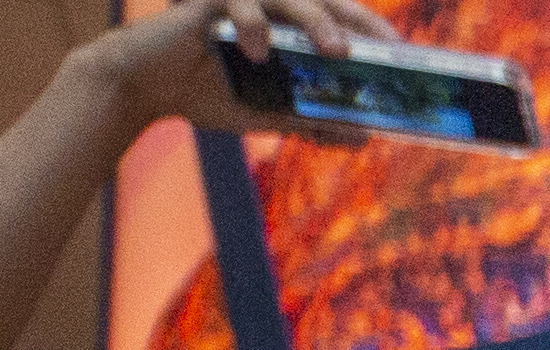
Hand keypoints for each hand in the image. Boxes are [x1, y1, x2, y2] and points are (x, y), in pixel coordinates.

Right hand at [106, 0, 408, 136]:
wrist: (142, 90)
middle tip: (389, 50)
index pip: (338, 23)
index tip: (407, 58)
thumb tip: (363, 137)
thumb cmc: (204, 93)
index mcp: (286, 30)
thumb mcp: (268, 113)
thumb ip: (312, 119)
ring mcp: (239, 2)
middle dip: (356, 23)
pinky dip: (252, 26)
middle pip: (322, 2)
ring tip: (336, 50)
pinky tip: (257, 52)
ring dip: (315, 20)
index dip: (372, 34)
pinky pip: (237, 3)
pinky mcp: (206, 1)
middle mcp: (268, 10)